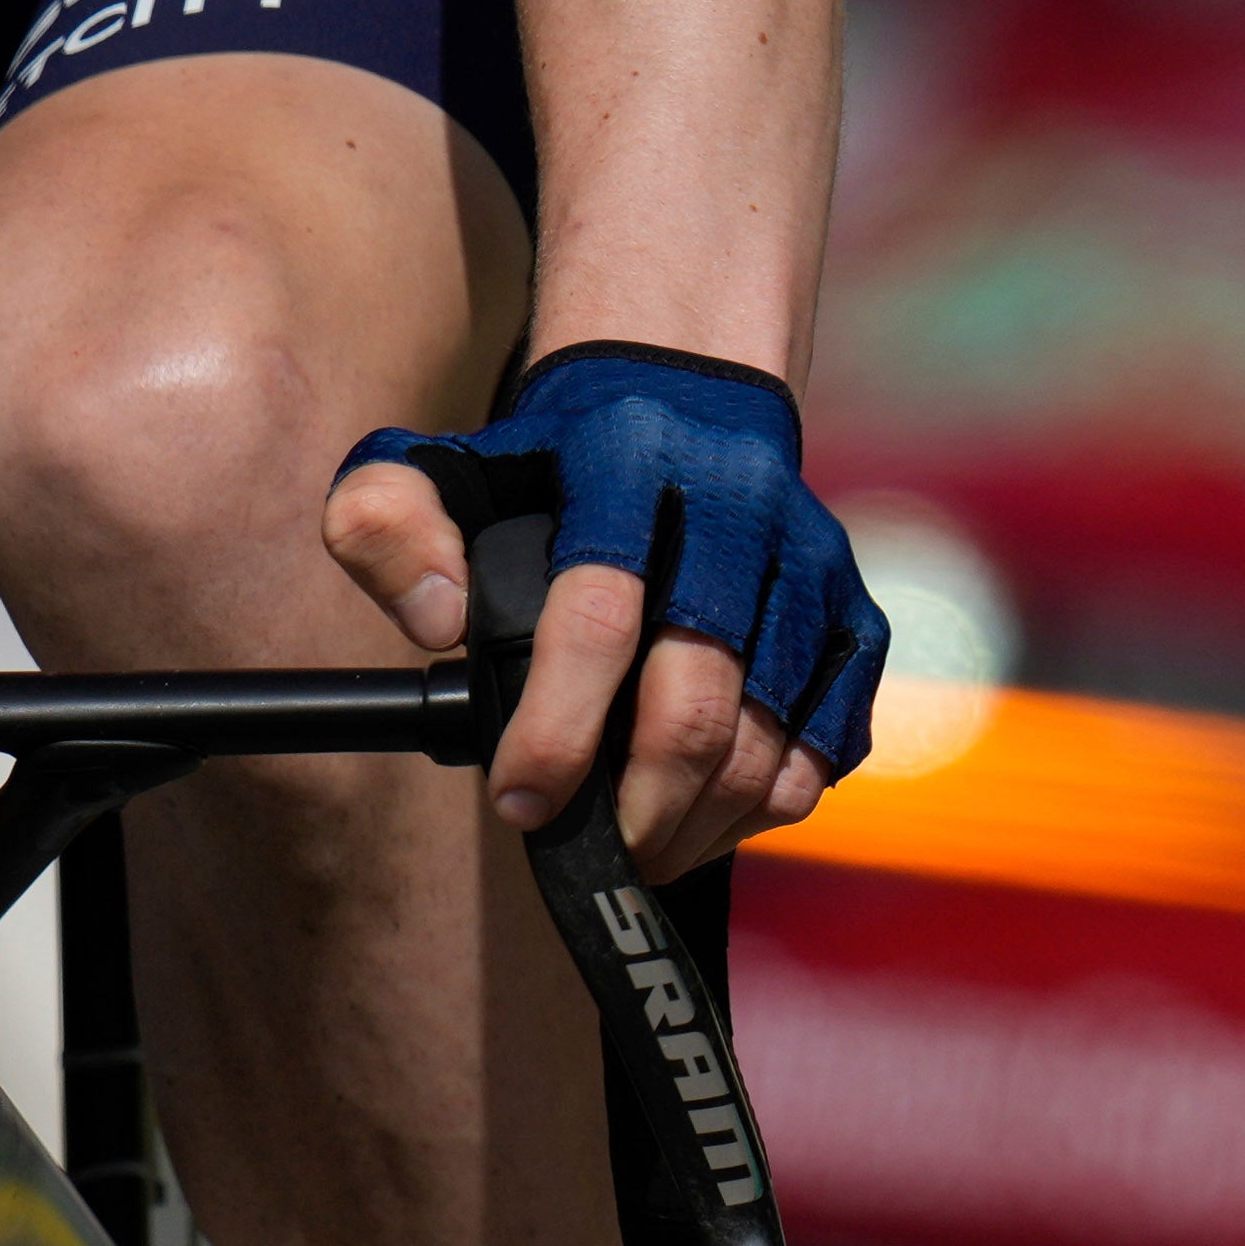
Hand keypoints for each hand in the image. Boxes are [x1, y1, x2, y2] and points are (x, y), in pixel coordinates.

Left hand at [328, 344, 885, 874]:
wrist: (684, 397)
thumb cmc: (546, 462)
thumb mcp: (439, 462)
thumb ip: (387, 525)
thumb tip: (434, 623)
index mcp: (626, 460)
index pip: (599, 613)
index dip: (556, 727)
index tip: (518, 802)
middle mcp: (736, 506)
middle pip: (699, 697)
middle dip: (636, 804)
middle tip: (587, 848)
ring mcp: (809, 564)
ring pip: (769, 739)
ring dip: (699, 824)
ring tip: (638, 849)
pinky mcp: (857, 613)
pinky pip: (829, 746)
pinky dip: (769, 805)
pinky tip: (706, 817)